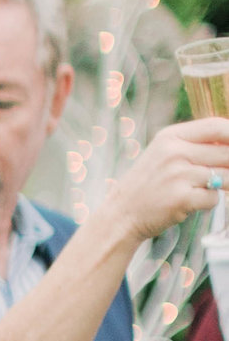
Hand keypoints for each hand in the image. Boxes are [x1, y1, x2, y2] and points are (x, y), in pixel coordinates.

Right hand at [100, 117, 228, 248]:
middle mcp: (174, 152)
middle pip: (226, 152)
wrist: (122, 214)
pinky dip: (208, 202)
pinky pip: (214, 198)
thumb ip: (195, 145)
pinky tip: (191, 202)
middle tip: (221, 175)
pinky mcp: (182, 198)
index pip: (216, 127)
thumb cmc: (148, 183)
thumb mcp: (164, 154)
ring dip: (222, 185)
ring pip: (225, 176)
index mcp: (170, 137)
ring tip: (202, 189)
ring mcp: (178, 175)